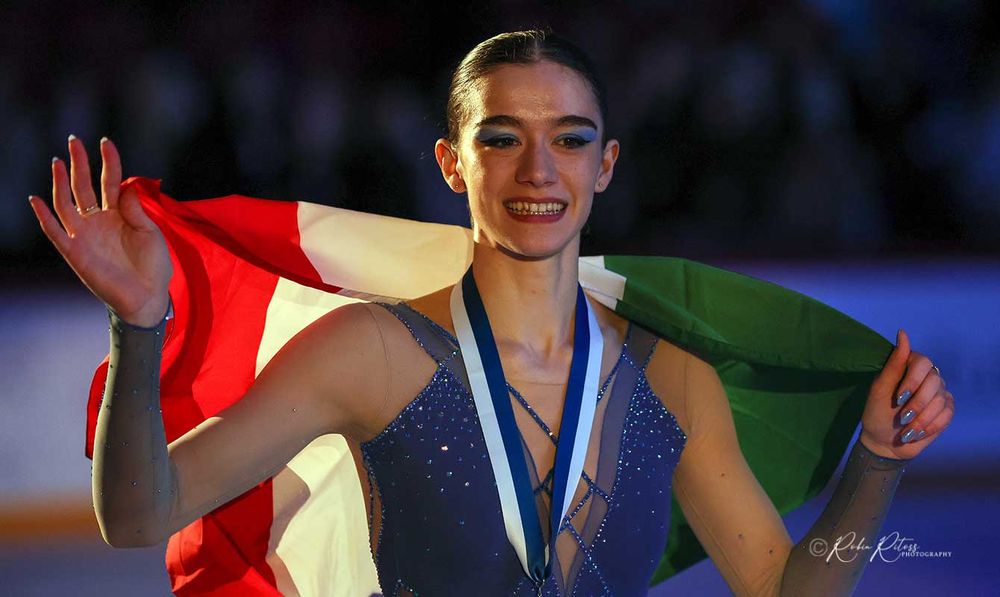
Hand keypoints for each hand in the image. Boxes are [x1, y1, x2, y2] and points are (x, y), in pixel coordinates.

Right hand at [28, 135, 171, 326]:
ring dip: (60, 182)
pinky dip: (44, 216)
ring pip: (67, 202)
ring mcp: (85, 235)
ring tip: (57, 161)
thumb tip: (125, 185)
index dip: (109, 162)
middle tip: (74, 140)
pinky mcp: (75, 252)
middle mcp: (99, 220)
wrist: (147, 296)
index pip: (111, 181)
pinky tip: (36, 199)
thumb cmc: (154, 265)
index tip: (106, 142)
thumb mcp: (150, 233)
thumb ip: (136, 210)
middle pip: (85, 186)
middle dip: (79, 163)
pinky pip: (55, 231)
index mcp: (120, 214)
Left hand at [859, 329, 954, 459]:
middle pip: (934, 381)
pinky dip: (930, 426)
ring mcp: (938, 393)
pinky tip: (916, 431)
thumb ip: (893, 363)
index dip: (913, 380)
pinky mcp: (945, 410)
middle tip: (901, 417)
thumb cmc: (877, 412)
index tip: (898, 397)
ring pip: (941, 400)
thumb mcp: (880, 389)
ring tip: (906, 428)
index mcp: (908, 367)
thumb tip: (903, 333)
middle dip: (917, 403)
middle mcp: (927, 376)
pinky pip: (947, 414)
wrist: (884, 441)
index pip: (922, 361)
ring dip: (921, 418)